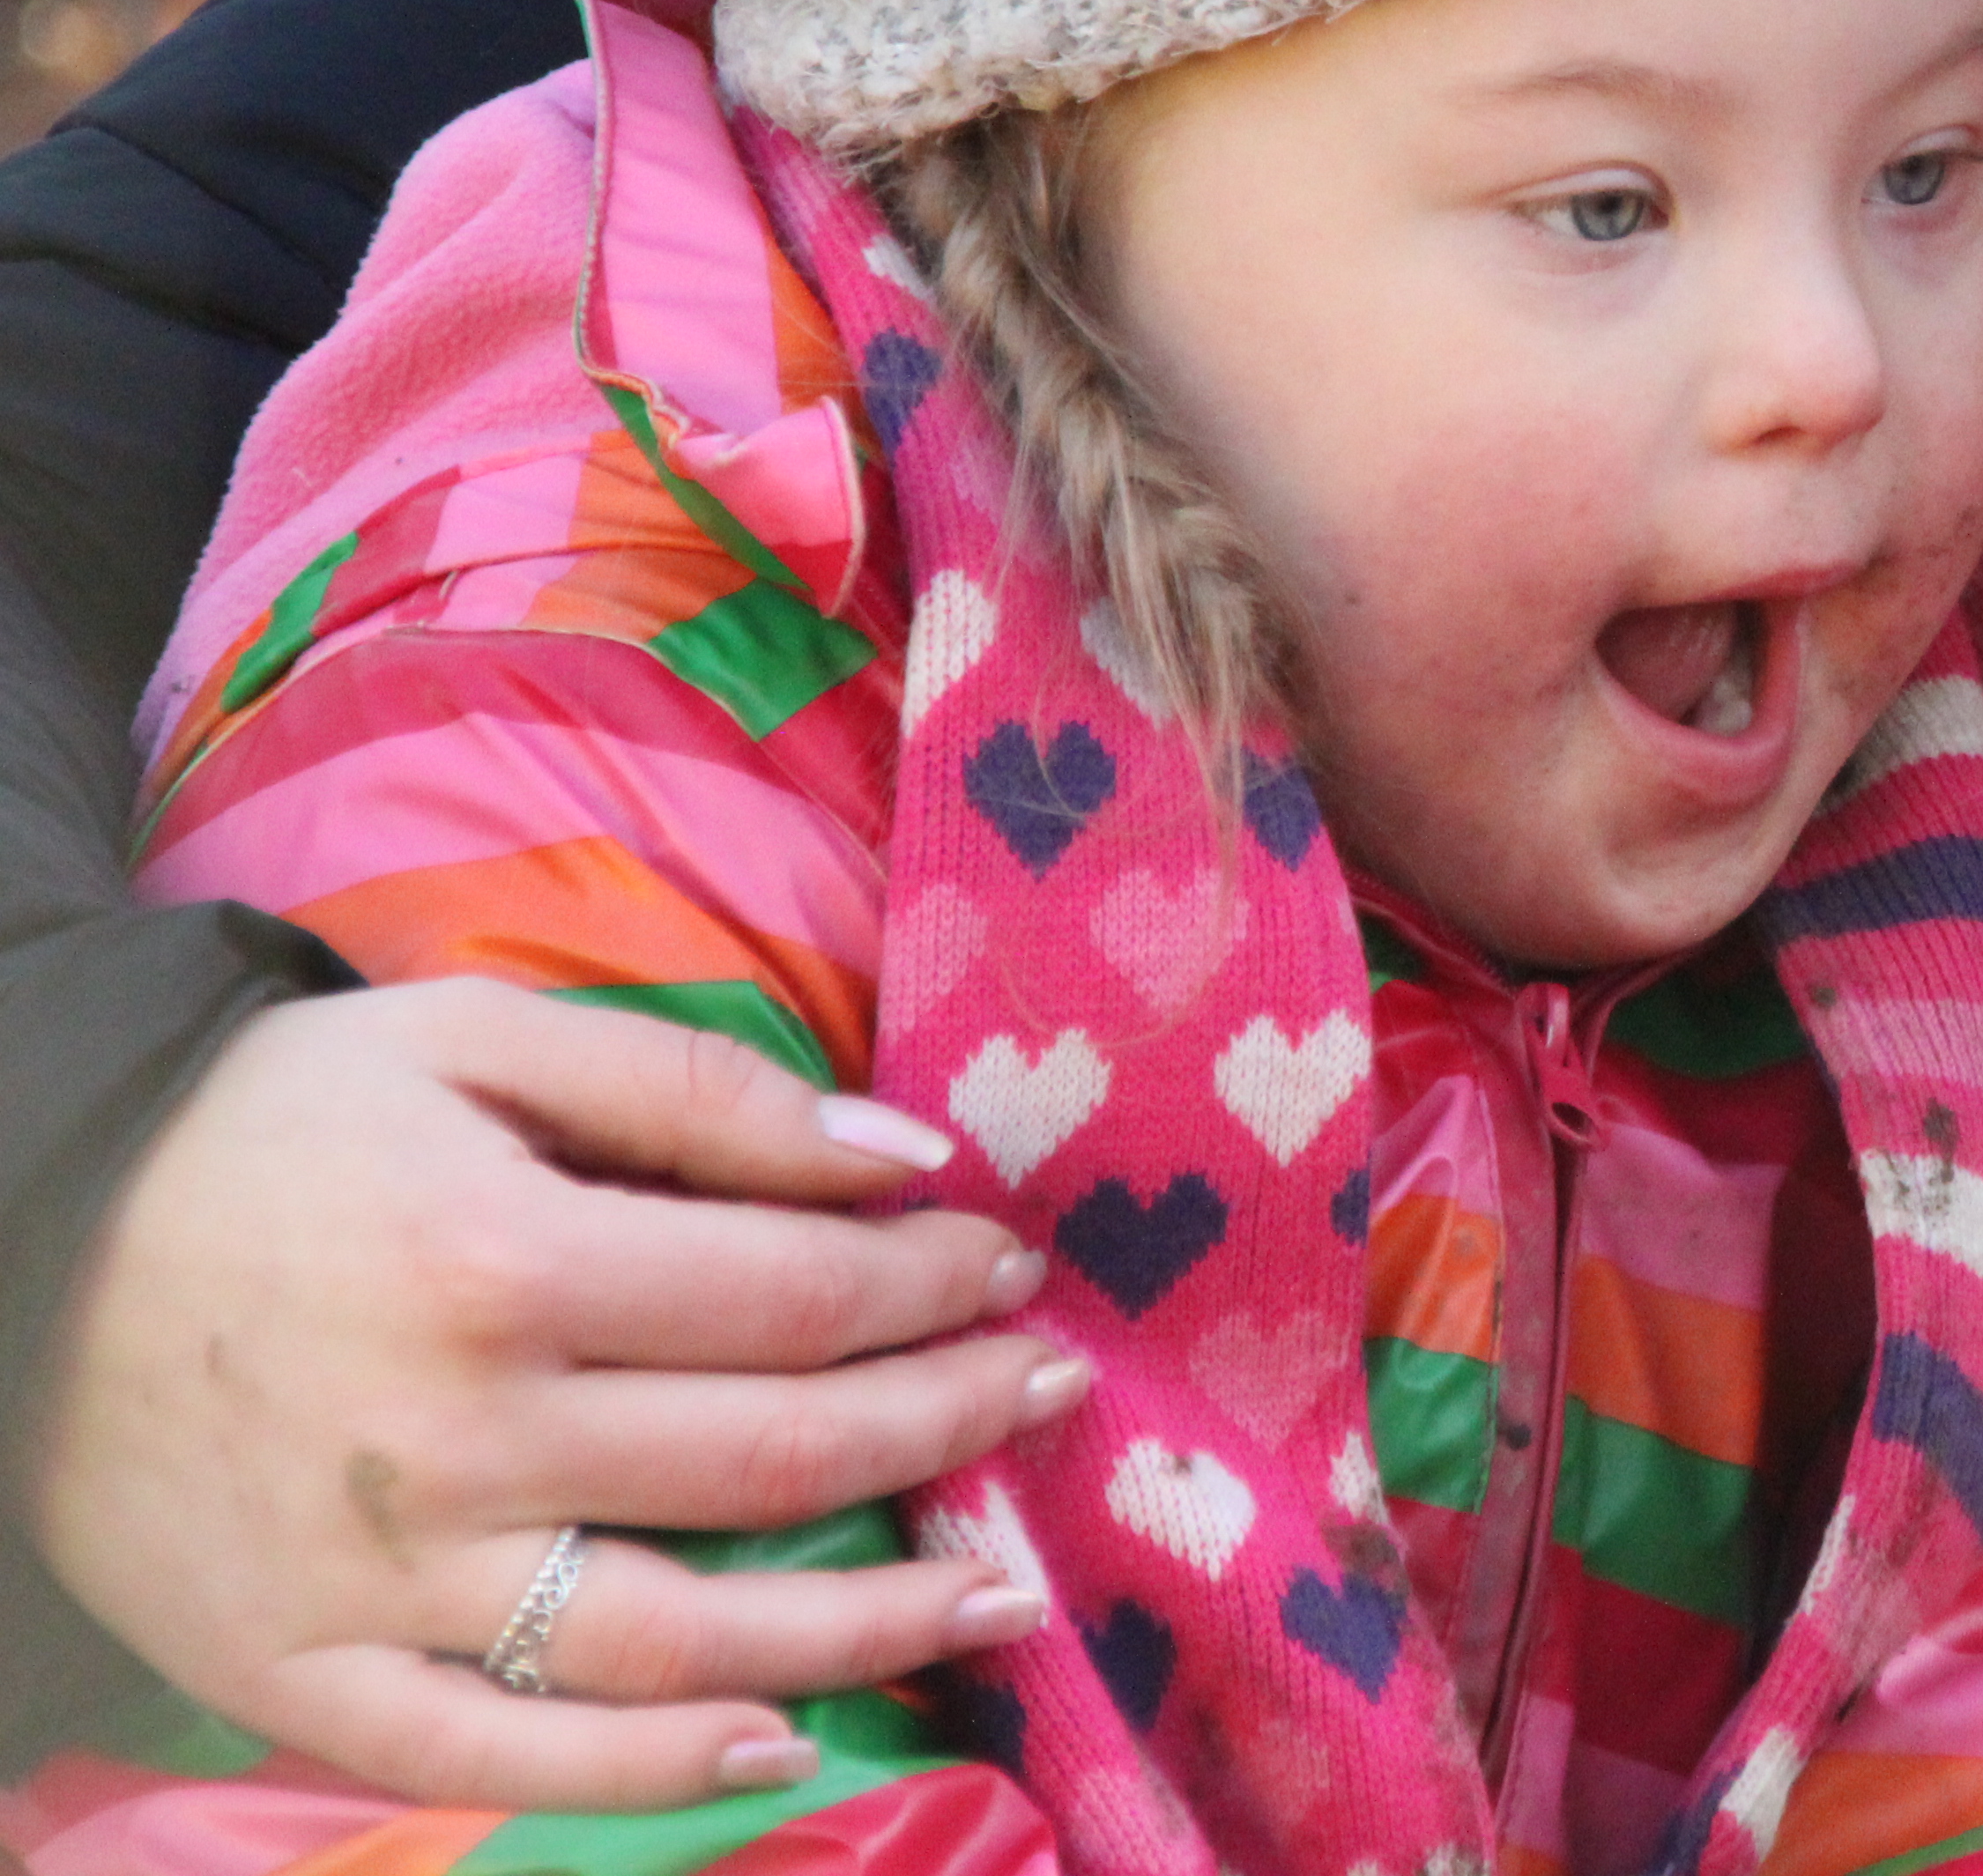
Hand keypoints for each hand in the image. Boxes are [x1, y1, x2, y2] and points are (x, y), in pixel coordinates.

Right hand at [20, 978, 1087, 1806]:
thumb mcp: (473, 1038)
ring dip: (861, 1623)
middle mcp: (463, 1436)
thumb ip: (695, 1092)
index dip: (934, 1284)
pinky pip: (490, 1755)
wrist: (17, 1239)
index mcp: (509, 1259)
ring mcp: (381, 1576)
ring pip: (673, 1635)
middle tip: (1051, 1398)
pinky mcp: (299, 1671)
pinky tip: (771, 1748)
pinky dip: (637, 1771)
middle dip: (946, 1423)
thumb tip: (899, 1159)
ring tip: (998, 1594)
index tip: (1013, 1271)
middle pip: (772, 1454)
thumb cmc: (271, 1125)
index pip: (798, 1294)